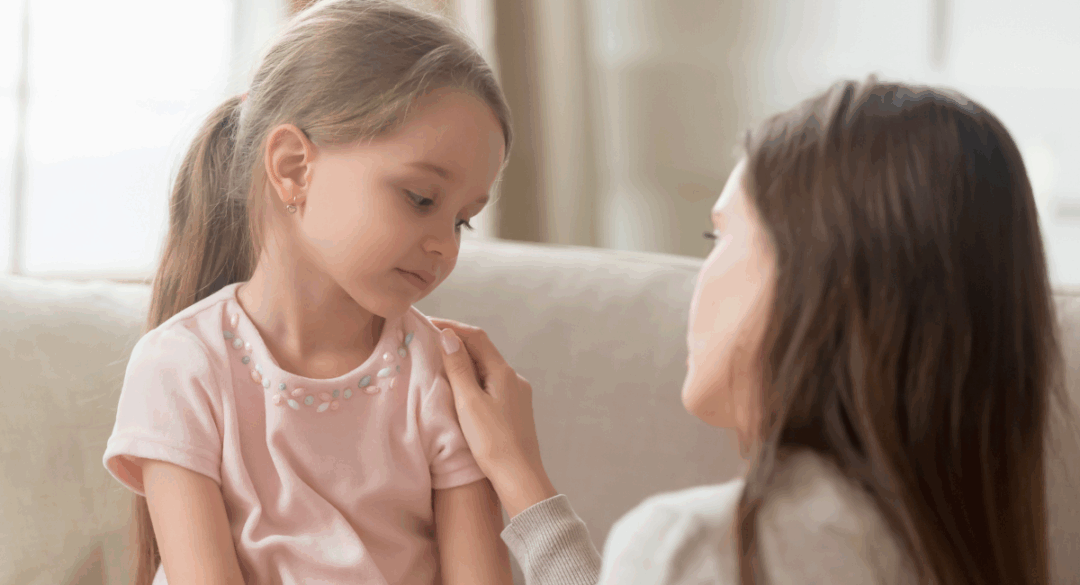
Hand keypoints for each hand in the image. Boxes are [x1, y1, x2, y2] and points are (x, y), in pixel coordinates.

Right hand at [432, 318, 557, 518]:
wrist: (520, 477)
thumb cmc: (492, 442)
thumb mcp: (469, 402)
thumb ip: (458, 368)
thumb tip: (449, 336)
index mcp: (503, 372)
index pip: (476, 337)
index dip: (452, 327)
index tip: (428, 324)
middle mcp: (514, 379)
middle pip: (483, 351)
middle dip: (457, 343)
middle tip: (429, 342)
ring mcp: (517, 395)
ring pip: (487, 369)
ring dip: (465, 362)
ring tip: (440, 364)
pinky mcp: (515, 410)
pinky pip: (491, 385)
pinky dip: (474, 380)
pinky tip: (461, 391)